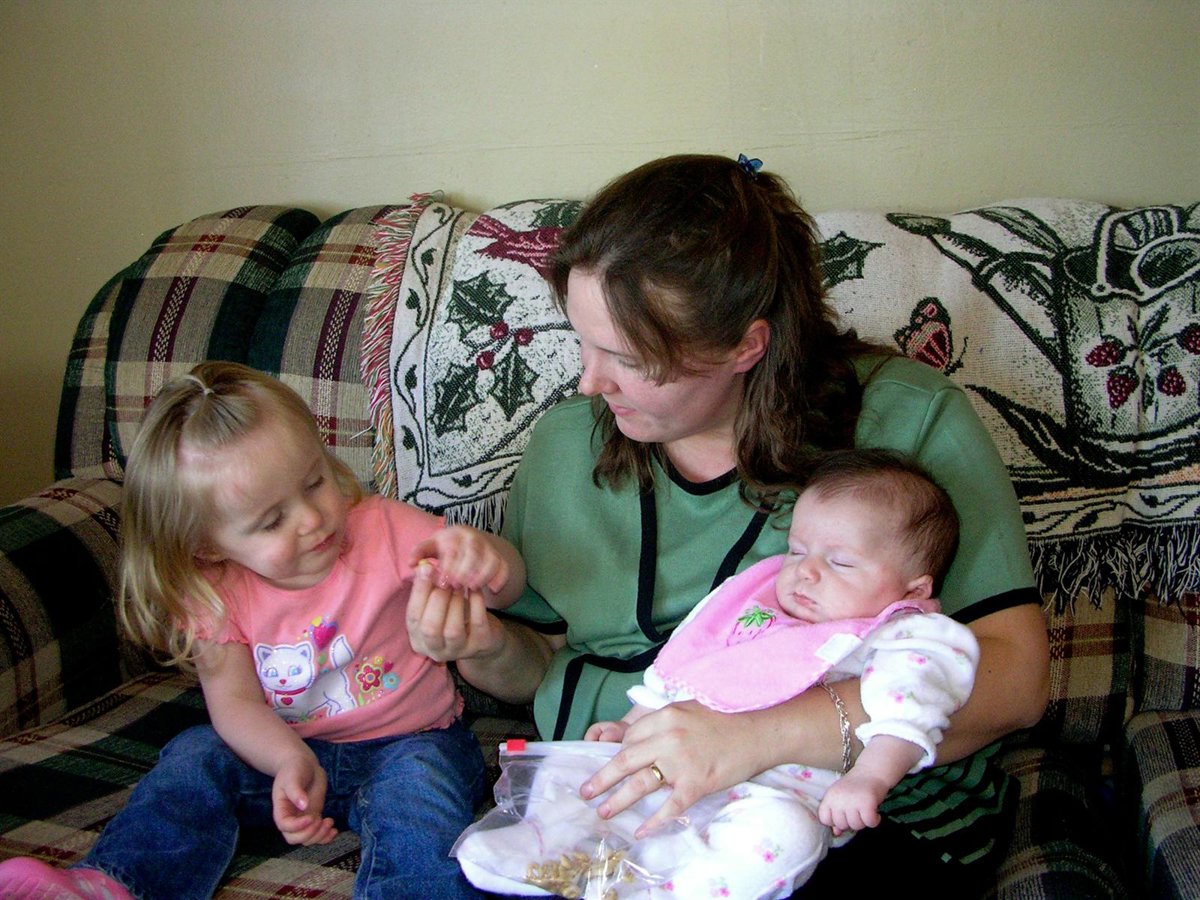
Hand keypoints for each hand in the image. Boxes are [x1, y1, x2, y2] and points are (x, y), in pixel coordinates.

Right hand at [272, 756, 336, 845]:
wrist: (304, 764)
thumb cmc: (294, 769)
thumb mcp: (292, 777)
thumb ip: (295, 790)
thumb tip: (302, 805)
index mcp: (281, 809)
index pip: (285, 826)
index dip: (297, 826)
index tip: (311, 817)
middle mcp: (290, 818)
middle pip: (294, 838)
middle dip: (309, 833)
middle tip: (320, 820)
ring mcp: (302, 819)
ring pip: (307, 839)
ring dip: (319, 836)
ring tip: (329, 821)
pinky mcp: (314, 817)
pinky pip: (317, 835)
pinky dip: (326, 837)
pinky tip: (334, 830)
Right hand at [406, 563, 505, 661]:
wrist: (483, 638)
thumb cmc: (454, 615)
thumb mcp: (437, 605)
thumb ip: (428, 590)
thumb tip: (423, 566)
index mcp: (418, 639)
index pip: (413, 617)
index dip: (419, 591)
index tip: (426, 568)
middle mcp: (435, 650)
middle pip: (430, 628)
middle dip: (437, 598)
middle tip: (445, 577)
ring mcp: (459, 651)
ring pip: (453, 629)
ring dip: (455, 601)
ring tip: (460, 583)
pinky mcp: (480, 644)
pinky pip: (477, 623)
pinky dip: (476, 602)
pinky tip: (475, 589)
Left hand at [409, 526, 512, 595]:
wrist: (466, 542)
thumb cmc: (444, 548)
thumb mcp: (430, 547)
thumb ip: (419, 554)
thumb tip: (411, 563)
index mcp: (454, 534)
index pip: (454, 549)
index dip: (449, 567)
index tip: (444, 583)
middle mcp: (473, 537)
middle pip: (473, 554)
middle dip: (465, 573)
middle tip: (456, 588)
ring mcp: (488, 546)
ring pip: (490, 560)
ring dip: (482, 576)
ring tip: (472, 589)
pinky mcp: (499, 557)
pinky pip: (503, 567)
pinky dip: (500, 579)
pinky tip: (492, 591)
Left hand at [579, 701, 759, 836]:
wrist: (759, 731)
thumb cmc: (725, 718)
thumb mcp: (687, 709)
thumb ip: (663, 722)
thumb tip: (638, 738)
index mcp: (664, 717)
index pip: (629, 739)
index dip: (618, 754)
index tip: (614, 766)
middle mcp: (668, 738)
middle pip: (625, 761)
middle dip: (601, 779)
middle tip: (586, 792)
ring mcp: (682, 763)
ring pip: (640, 785)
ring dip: (618, 800)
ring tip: (603, 812)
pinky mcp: (697, 783)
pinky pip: (670, 806)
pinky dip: (654, 820)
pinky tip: (641, 830)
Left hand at [817, 771, 887, 834]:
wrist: (871, 771)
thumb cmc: (855, 786)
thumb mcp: (841, 798)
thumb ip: (836, 814)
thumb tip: (836, 833)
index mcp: (829, 796)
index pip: (824, 819)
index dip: (834, 821)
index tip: (843, 814)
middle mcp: (839, 799)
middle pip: (841, 825)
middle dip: (850, 822)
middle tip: (857, 811)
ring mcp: (853, 801)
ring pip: (856, 826)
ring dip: (863, 822)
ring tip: (865, 811)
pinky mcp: (867, 803)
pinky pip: (869, 823)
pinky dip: (874, 821)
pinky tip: (875, 813)